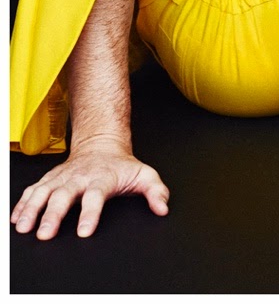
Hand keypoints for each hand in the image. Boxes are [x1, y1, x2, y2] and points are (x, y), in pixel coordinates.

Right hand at [10, 137, 169, 238]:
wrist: (103, 144)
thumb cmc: (122, 165)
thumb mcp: (144, 175)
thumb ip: (156, 191)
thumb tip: (163, 208)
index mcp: (102, 178)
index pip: (96, 196)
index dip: (90, 214)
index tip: (85, 231)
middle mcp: (79, 177)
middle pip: (64, 195)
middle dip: (53, 215)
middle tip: (45, 233)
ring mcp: (63, 177)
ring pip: (44, 192)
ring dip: (32, 209)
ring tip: (23, 226)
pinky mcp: (51, 179)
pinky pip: (33, 190)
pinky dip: (23, 203)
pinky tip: (16, 218)